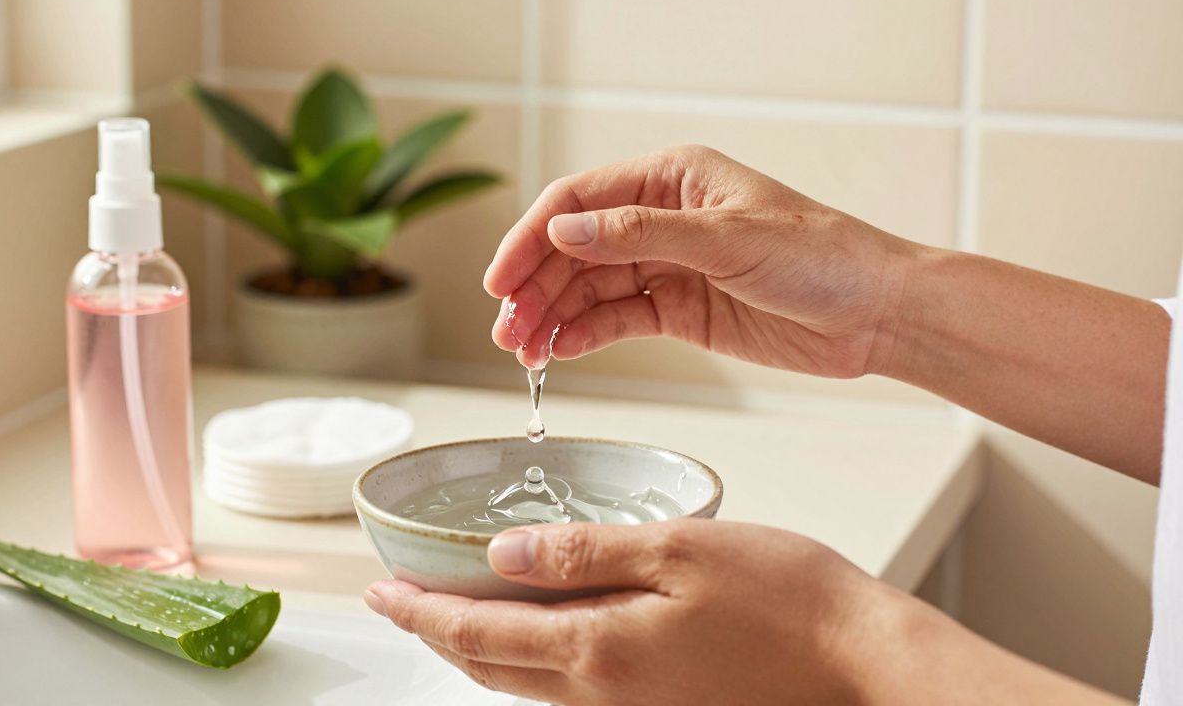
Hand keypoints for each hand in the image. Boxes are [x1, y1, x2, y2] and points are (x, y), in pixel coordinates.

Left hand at [364, 519, 900, 704]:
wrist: (861, 665)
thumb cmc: (789, 600)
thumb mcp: (681, 550)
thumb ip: (585, 554)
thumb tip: (503, 556)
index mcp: (600, 651)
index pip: (477, 636)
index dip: (419, 614)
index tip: (379, 591)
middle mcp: (603, 695)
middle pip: (489, 669)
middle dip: (435, 634)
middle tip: (399, 600)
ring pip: (524, 683)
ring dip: (478, 649)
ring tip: (450, 610)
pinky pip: (566, 688)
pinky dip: (528, 658)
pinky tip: (535, 629)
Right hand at [485, 145, 919, 372]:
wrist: (877, 314)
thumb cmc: (822, 256)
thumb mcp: (726, 239)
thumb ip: (639, 235)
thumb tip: (563, 232)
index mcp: (672, 178)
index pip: (579, 201)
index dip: (533, 239)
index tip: (501, 280)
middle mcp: (663, 218)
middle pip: (576, 248)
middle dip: (536, 286)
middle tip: (507, 330)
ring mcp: (671, 266)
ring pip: (592, 287)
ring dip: (553, 316)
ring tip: (524, 353)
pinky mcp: (682, 311)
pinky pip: (620, 319)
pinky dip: (587, 334)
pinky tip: (561, 352)